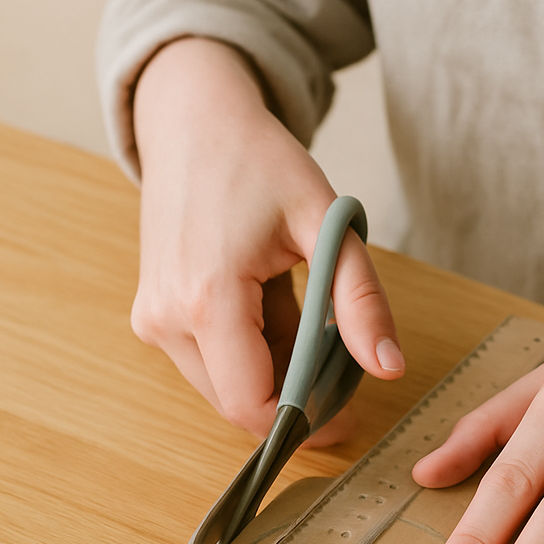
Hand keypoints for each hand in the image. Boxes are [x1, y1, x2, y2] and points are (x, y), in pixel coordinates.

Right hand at [130, 37, 403, 444]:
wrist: (191, 122)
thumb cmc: (258, 162)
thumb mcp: (326, 223)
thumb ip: (360, 299)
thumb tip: (390, 368)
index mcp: (206, 298)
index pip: (252, 405)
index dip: (305, 422)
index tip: (348, 415)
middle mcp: (166, 319)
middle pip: (239, 403)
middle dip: (296, 396)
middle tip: (339, 355)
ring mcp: (153, 320)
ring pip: (225, 387)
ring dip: (274, 373)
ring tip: (302, 311)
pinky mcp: (153, 317)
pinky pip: (210, 363)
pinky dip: (252, 353)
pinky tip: (273, 305)